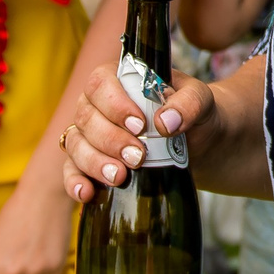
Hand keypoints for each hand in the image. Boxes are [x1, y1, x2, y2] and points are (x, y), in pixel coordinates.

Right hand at [60, 60, 220, 204]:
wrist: (201, 143)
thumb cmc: (194, 114)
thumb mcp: (202, 101)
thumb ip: (189, 103)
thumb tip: (165, 122)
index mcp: (120, 79)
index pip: (100, 83)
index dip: (114, 104)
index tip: (139, 125)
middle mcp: (97, 105)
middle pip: (86, 117)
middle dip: (110, 140)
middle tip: (138, 157)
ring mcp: (90, 135)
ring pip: (75, 144)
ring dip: (94, 162)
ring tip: (120, 177)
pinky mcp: (90, 163)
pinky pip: (71, 171)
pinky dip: (75, 182)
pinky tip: (86, 193)